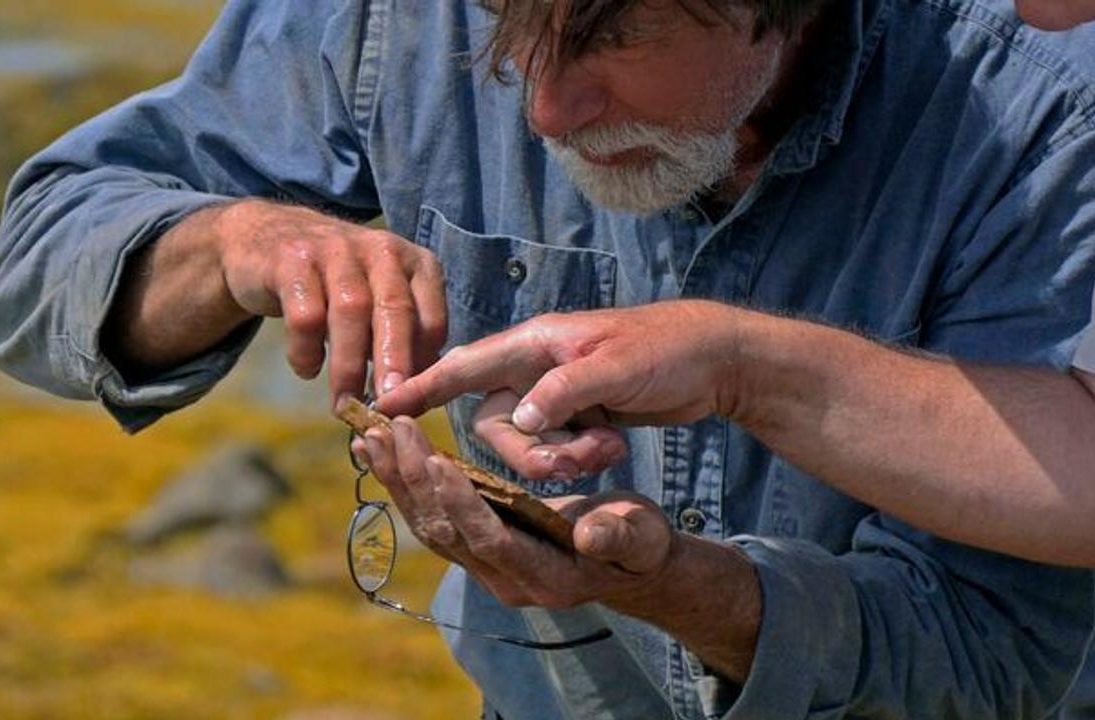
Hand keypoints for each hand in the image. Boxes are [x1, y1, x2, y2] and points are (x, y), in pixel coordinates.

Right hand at [216, 200, 446, 402]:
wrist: (265, 238)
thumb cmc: (337, 285)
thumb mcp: (379, 300)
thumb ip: (401, 339)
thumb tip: (417, 394)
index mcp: (414, 263)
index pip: (432, 318)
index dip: (423, 366)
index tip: (411, 402)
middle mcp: (381, 250)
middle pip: (395, 310)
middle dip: (393, 362)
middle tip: (388, 405)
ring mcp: (337, 250)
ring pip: (351, 311)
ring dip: (349, 365)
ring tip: (345, 403)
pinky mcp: (292, 261)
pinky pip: (305, 314)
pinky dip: (306, 350)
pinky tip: (307, 369)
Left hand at [357, 416, 679, 608]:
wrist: (631, 564)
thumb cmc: (639, 542)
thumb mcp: (639, 536)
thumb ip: (616, 536)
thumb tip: (589, 534)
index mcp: (542, 577)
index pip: (488, 539)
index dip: (459, 503)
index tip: (434, 460)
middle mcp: (504, 580)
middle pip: (445, 533)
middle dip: (413, 482)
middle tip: (387, 432)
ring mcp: (487, 569)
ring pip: (430, 527)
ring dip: (398, 481)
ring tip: (370, 438)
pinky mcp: (478, 549)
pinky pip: (433, 518)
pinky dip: (407, 484)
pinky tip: (386, 453)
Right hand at [379, 300, 746, 477]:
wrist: (712, 359)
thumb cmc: (665, 348)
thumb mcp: (614, 367)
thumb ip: (563, 391)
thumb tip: (519, 420)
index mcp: (534, 344)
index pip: (465, 366)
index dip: (422, 386)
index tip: (382, 405)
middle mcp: (535, 369)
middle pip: (496, 425)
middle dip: (532, 452)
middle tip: (580, 454)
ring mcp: (554, 395)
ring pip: (526, 444)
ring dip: (562, 457)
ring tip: (609, 444)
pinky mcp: (575, 417)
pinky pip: (555, 451)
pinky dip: (580, 457)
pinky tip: (615, 443)